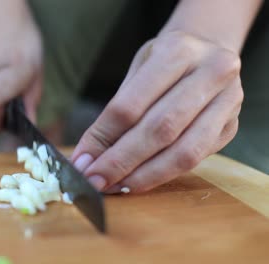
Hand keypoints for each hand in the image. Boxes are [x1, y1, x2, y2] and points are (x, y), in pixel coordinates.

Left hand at [72, 31, 242, 192]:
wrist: (209, 48)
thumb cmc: (165, 59)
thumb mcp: (138, 69)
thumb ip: (117, 111)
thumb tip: (87, 157)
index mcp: (178, 51)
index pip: (130, 105)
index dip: (103, 138)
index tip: (82, 162)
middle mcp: (211, 73)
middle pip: (158, 131)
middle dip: (121, 162)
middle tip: (94, 181)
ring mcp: (228, 101)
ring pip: (183, 152)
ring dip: (144, 176)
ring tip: (115, 186)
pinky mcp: (232, 126)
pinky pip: (196, 159)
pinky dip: (163, 174)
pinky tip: (139, 180)